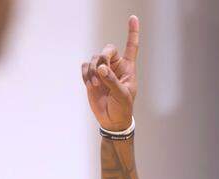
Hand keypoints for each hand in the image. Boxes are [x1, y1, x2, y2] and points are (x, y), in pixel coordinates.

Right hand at [81, 15, 138, 130]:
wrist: (111, 120)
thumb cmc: (122, 108)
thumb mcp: (122, 95)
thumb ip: (112, 81)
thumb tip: (102, 68)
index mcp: (128, 68)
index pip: (131, 46)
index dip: (132, 32)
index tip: (133, 17)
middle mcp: (115, 66)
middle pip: (107, 49)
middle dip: (102, 57)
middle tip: (102, 72)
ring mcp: (103, 71)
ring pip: (94, 58)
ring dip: (93, 71)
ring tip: (96, 85)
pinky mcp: (92, 76)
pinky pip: (85, 66)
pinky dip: (86, 74)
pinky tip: (90, 85)